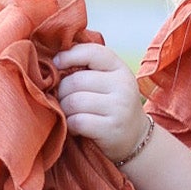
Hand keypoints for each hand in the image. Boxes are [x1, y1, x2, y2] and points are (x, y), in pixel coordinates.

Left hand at [52, 40, 148, 161]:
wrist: (135, 137)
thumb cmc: (112, 105)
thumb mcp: (108, 81)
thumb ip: (88, 68)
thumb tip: (55, 61)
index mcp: (119, 68)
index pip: (91, 52)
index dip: (69, 56)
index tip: (57, 64)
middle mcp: (122, 85)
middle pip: (76, 81)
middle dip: (62, 91)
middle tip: (64, 100)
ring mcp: (119, 107)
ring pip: (74, 102)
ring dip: (65, 109)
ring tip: (70, 114)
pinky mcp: (111, 128)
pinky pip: (77, 121)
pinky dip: (70, 125)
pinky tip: (76, 127)